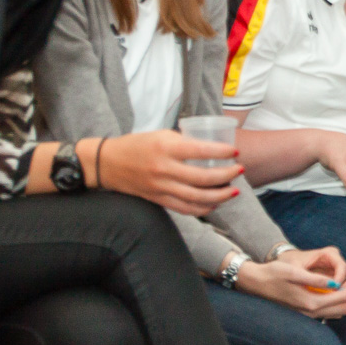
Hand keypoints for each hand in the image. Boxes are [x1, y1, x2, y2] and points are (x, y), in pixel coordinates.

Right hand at [96, 132, 241, 215]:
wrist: (106, 163)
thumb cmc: (137, 145)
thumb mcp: (161, 135)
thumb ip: (185, 143)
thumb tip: (213, 149)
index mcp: (166, 147)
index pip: (201, 151)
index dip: (222, 152)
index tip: (235, 151)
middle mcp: (164, 169)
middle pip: (203, 178)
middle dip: (227, 175)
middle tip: (240, 170)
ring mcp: (161, 187)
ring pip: (197, 197)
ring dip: (220, 196)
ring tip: (234, 191)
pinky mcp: (158, 200)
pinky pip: (185, 208)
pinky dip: (203, 208)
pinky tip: (215, 204)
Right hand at [236, 250, 345, 318]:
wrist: (254, 283)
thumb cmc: (273, 274)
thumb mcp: (293, 272)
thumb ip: (315, 279)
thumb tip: (336, 283)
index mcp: (310, 303)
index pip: (342, 296)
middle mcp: (311, 312)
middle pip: (344, 307)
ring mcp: (308, 314)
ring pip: (339, 311)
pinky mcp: (306, 311)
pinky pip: (331, 310)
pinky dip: (343, 301)